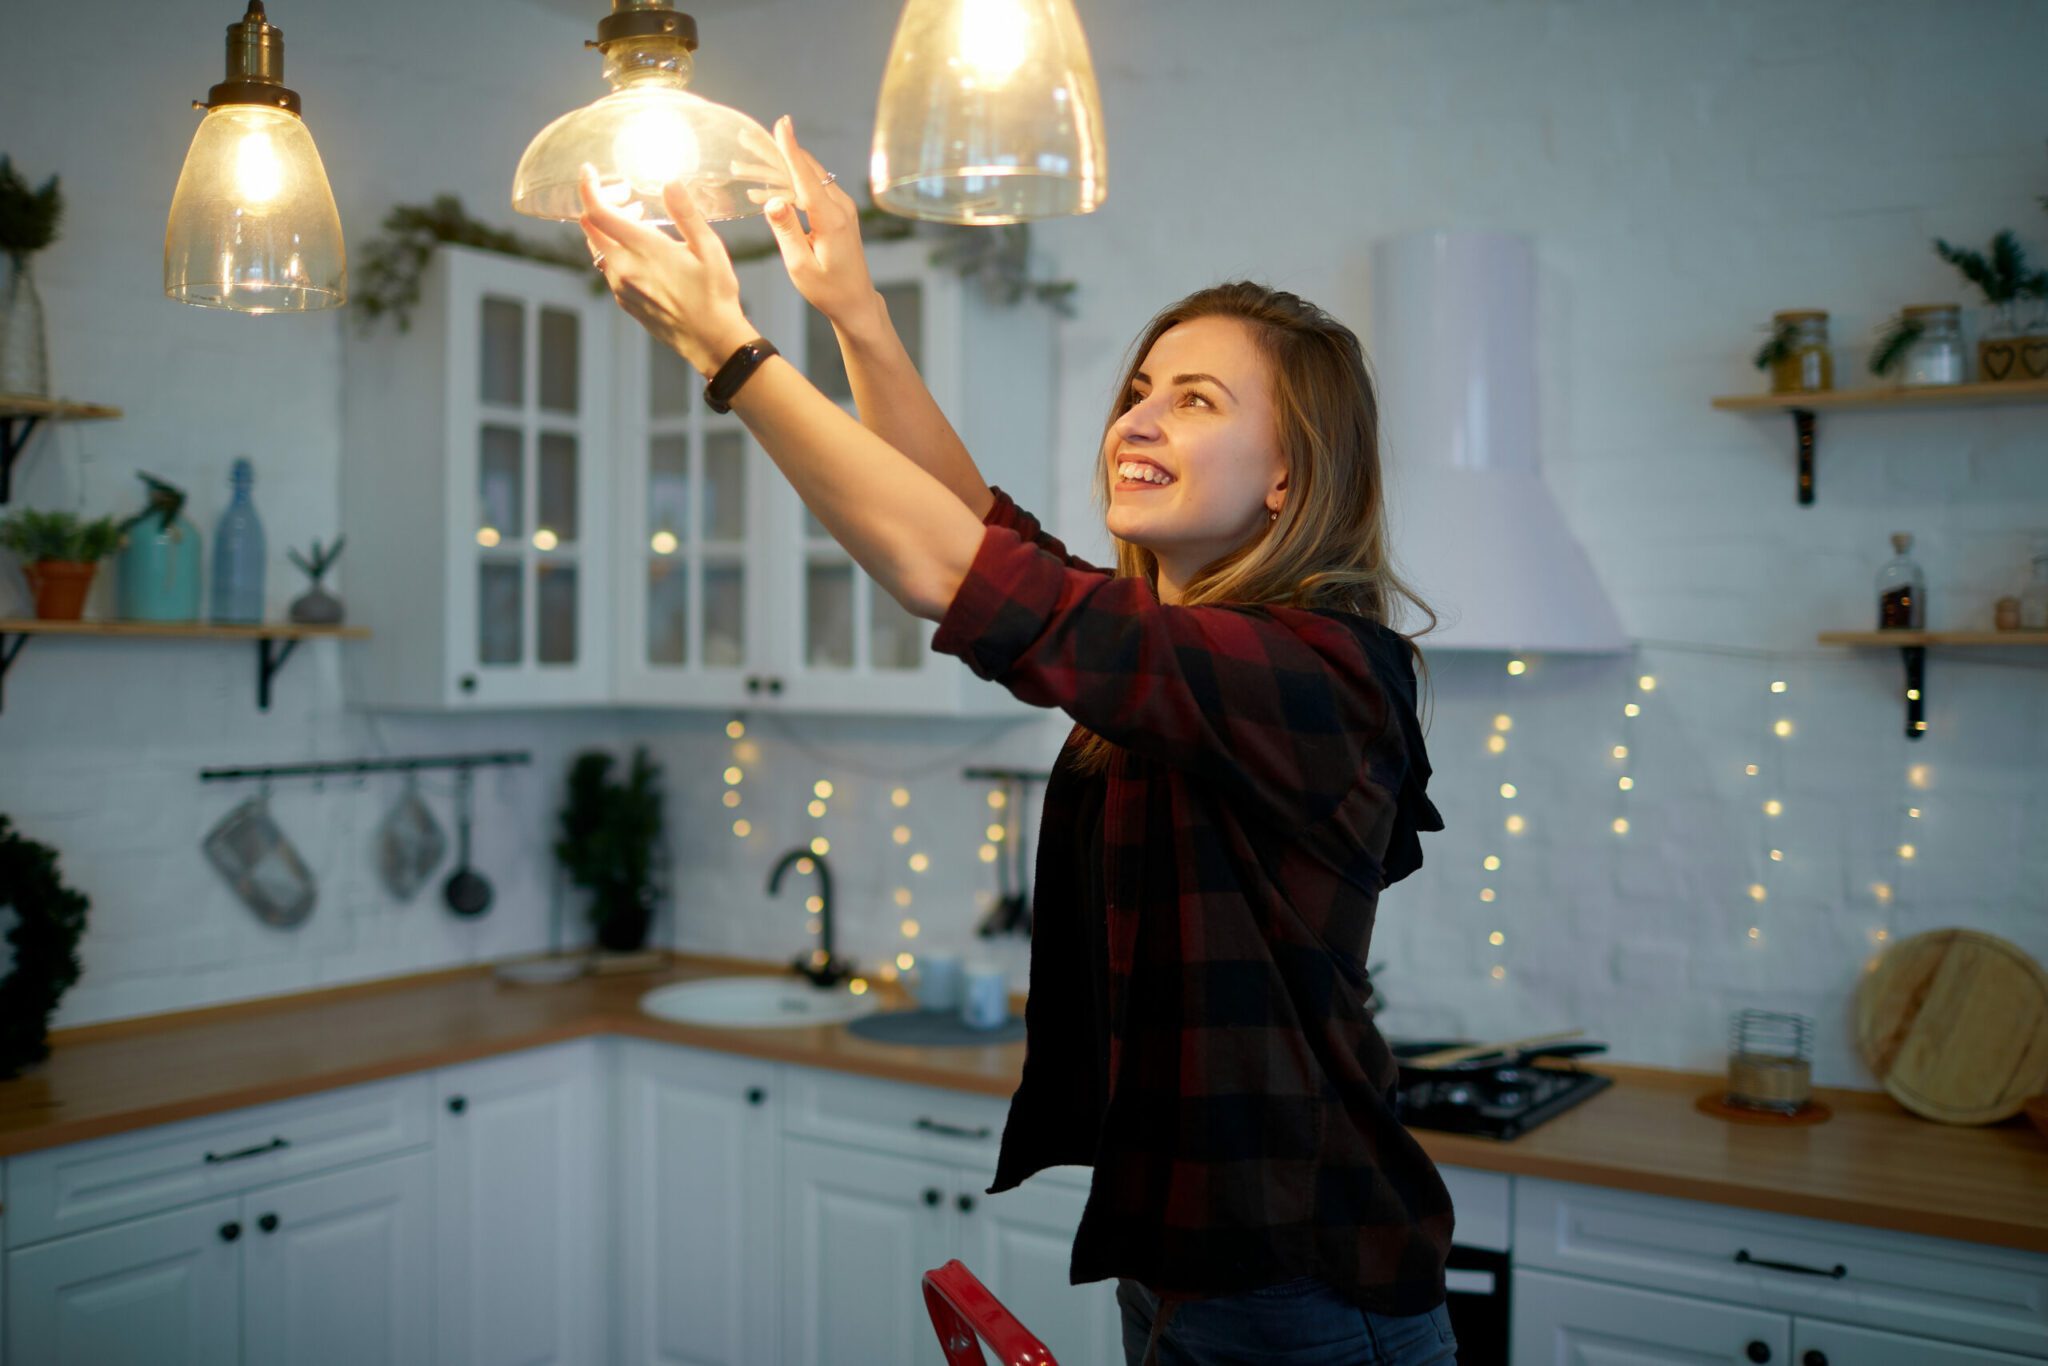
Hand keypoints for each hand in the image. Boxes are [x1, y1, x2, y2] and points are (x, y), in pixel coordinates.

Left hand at [577, 164, 757, 378]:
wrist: (711, 341)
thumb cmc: (715, 294)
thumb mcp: (708, 248)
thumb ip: (685, 213)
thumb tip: (669, 182)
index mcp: (643, 249)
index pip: (597, 212)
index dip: (587, 187)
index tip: (589, 171)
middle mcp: (624, 268)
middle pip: (589, 227)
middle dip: (600, 203)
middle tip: (625, 194)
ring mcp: (621, 287)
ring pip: (596, 247)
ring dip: (608, 227)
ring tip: (639, 218)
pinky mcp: (625, 301)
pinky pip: (607, 267)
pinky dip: (615, 249)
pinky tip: (641, 250)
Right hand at [754, 115, 880, 331]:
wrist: (855, 301)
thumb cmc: (828, 289)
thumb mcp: (800, 265)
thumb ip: (786, 231)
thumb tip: (772, 201)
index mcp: (831, 219)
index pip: (806, 176)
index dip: (790, 149)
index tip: (781, 124)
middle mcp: (839, 207)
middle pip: (803, 170)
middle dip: (774, 153)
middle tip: (746, 139)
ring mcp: (840, 208)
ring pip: (805, 178)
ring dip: (775, 172)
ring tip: (743, 165)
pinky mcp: (836, 213)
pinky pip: (809, 192)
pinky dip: (786, 188)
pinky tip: (762, 192)